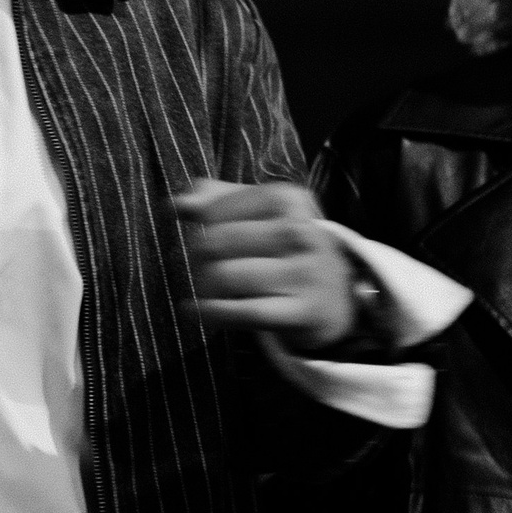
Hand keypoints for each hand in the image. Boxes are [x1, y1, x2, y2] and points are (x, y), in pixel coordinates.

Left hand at [173, 181, 357, 352]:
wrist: (336, 298)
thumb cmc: (287, 249)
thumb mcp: (263, 214)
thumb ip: (217, 200)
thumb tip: (175, 203)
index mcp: (289, 199)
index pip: (216, 210)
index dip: (201, 225)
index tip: (207, 235)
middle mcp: (301, 231)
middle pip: (216, 243)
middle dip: (197, 257)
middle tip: (199, 266)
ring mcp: (304, 272)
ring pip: (225, 277)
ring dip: (204, 286)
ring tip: (205, 288)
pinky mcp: (302, 310)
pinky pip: (242, 312)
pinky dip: (210, 313)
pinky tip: (193, 312)